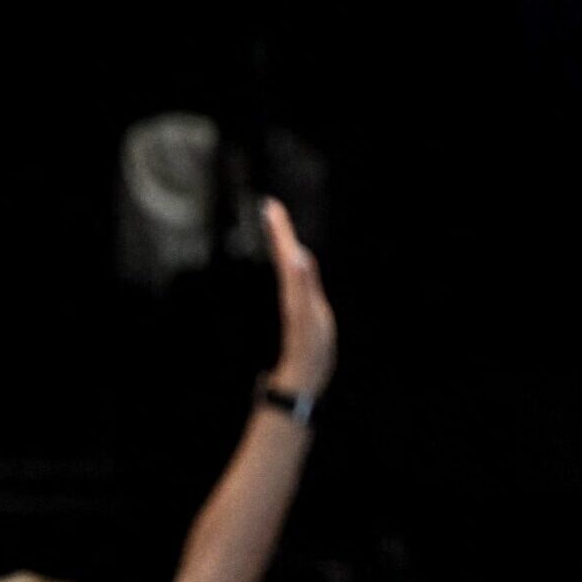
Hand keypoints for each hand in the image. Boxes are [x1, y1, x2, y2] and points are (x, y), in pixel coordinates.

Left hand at [261, 198, 335, 397]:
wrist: (302, 376)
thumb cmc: (309, 350)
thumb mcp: (311, 317)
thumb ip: (304, 286)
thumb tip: (296, 256)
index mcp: (292, 290)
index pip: (285, 253)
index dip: (280, 230)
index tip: (270, 206)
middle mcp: (290, 293)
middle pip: (284, 256)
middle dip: (280, 231)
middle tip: (272, 207)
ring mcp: (293, 302)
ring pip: (287, 267)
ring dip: (284, 245)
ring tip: (280, 226)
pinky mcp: (298, 311)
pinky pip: (294, 280)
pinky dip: (292, 265)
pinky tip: (292, 261)